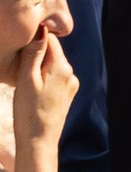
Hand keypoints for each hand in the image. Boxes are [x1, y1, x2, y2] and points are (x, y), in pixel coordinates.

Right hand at [12, 29, 75, 162]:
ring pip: (52, 66)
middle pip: (52, 52)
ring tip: (24, 79)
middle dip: (36, 54)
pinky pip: (54, 79)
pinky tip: (32, 89)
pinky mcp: (66, 96)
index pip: (50, 39)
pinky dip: (43, 78)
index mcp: (62, 67)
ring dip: (39, 67)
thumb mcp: (26, 79)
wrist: (39, 143)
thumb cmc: (28, 111)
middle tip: (18, 63)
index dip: (33, 39)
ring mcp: (70, 86)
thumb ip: (33, 53)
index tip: (19, 44)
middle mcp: (70, 74)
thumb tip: (41, 29)